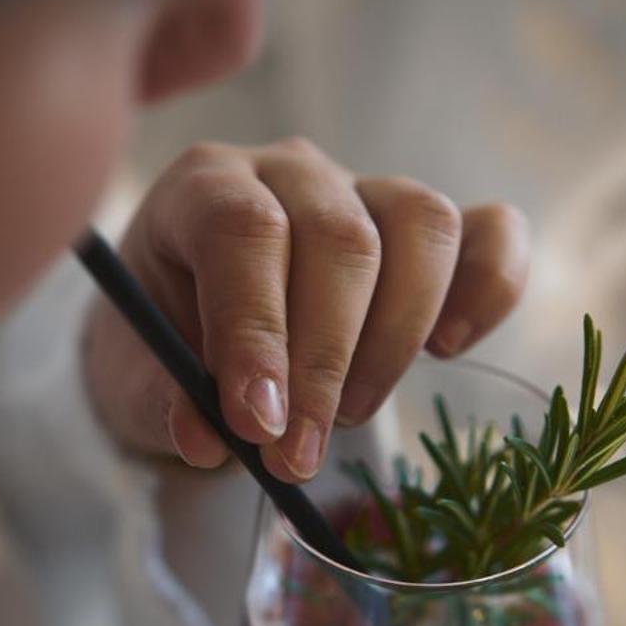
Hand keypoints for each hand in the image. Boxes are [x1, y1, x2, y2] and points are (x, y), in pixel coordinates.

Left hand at [84, 139, 529, 477]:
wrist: (189, 338)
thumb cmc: (160, 349)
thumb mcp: (136, 379)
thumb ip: (164, 399)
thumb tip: (207, 439)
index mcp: (201, 187)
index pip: (244, 231)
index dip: (256, 329)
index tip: (256, 423)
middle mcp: (289, 172)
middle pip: (341, 241)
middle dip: (325, 362)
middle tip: (297, 453)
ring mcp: (365, 190)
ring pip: (420, 228)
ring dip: (395, 338)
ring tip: (346, 415)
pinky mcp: (423, 230)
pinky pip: (488, 231)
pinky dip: (489, 287)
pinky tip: (449, 350)